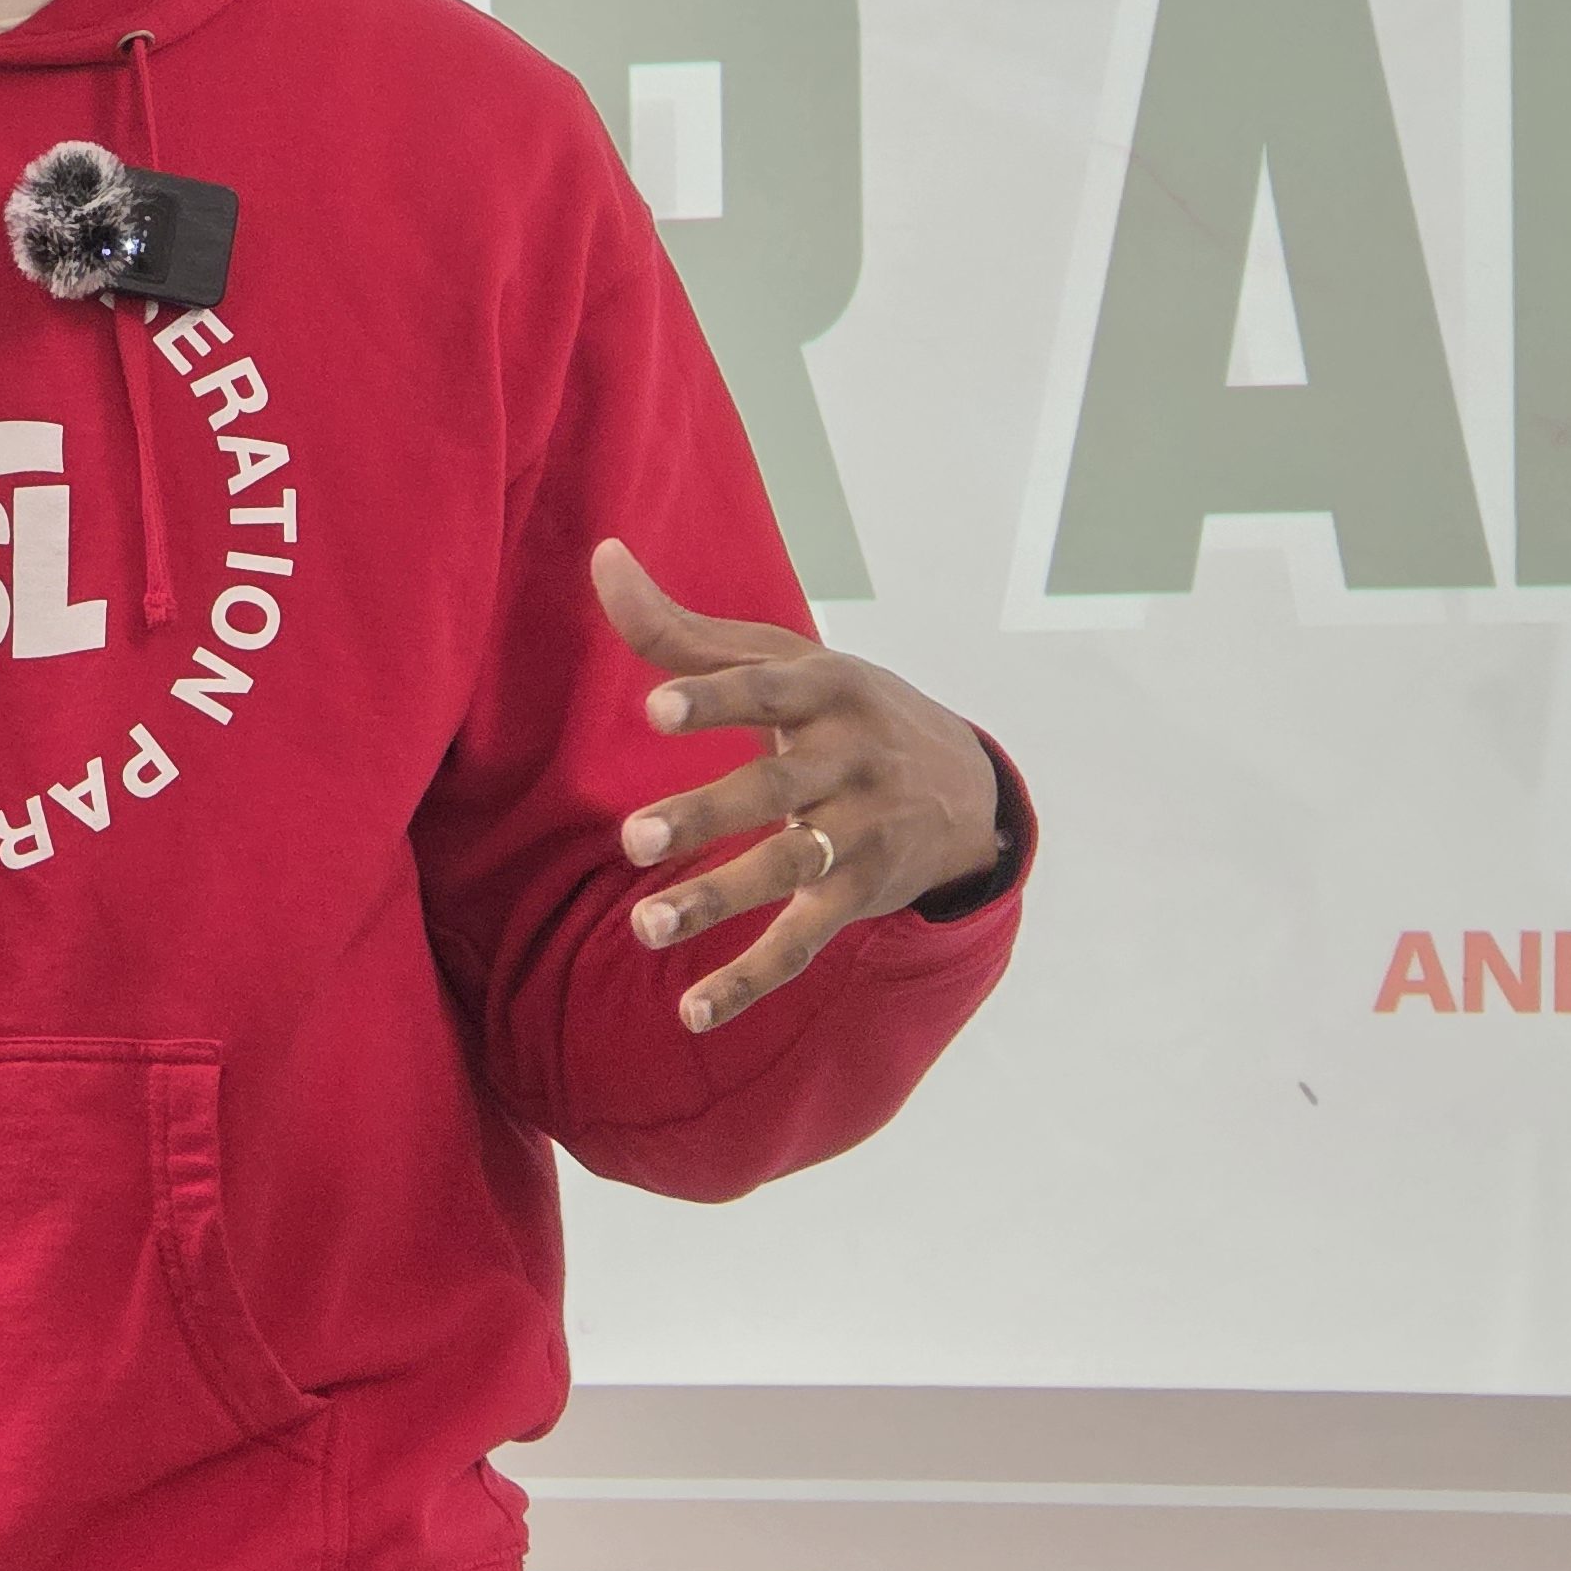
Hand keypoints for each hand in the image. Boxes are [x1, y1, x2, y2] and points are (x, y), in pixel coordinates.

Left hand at [591, 539, 1000, 1034]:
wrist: (970, 787)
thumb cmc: (842, 709)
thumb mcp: (782, 659)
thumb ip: (683, 628)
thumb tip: (600, 558)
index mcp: (825, 688)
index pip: (764, 690)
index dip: (712, 698)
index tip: (655, 708)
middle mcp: (849, 760)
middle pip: (773, 790)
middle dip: (706, 816)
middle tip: (634, 841)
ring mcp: (860, 833)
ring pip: (787, 871)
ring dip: (717, 902)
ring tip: (646, 927)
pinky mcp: (860, 895)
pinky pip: (804, 942)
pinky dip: (750, 980)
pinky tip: (692, 1011)